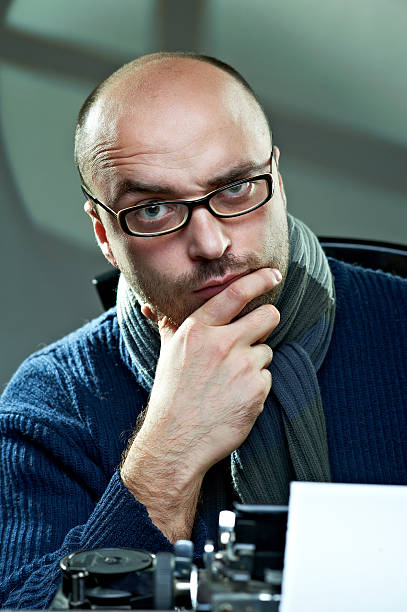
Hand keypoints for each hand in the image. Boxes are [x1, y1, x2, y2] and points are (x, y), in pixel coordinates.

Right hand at [121, 267, 280, 540]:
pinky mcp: (257, 390)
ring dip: (255, 362)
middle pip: (268, 316)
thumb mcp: (167, 353)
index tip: (272, 275)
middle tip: (257, 332)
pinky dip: (257, 386)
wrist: (176, 439)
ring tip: (232, 379)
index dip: (259, 280)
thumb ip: (169, 325)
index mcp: (198, 330)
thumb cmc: (171, 394)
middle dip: (268, 321)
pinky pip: (268, 377)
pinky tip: (237, 396)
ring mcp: (241, 366)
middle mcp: (221, 343)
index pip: (235, 293)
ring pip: (267, 350)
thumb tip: (150, 305)